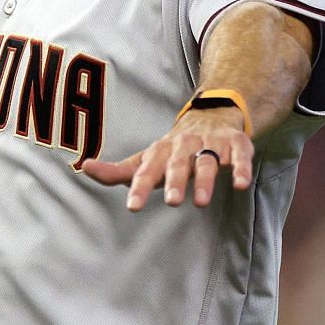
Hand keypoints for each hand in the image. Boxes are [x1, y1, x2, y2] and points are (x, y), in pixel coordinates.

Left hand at [79, 109, 253, 209]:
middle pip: (178, 165)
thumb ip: (117, 172)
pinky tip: (241, 184)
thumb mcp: (145, 160)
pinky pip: (240, 155)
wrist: (210, 117)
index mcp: (160, 152)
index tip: (133, 207)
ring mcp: (211, 144)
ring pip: (208, 161)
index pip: (147, 171)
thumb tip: (83, 168)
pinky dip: (241, 168)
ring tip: (201, 201)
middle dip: (174, 182)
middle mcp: (184, 146)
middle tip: (171, 201)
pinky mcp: (235, 143)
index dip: (139, 188)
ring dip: (205, 180)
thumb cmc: (171, 151)